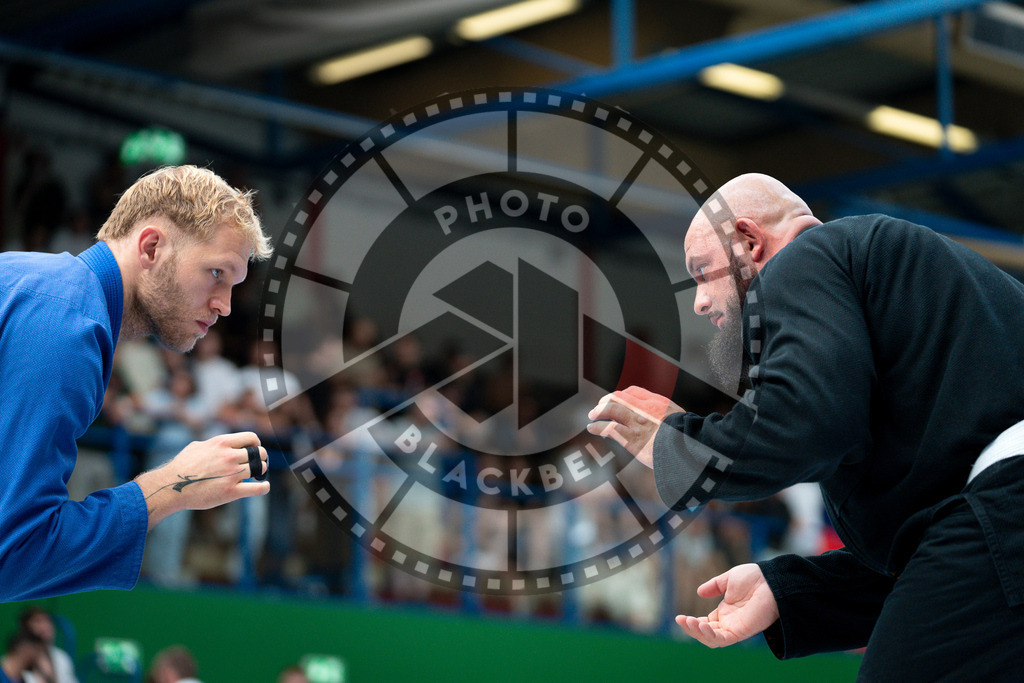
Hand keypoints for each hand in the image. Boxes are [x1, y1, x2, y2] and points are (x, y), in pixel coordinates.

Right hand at [136, 431, 269, 528]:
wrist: (171, 487)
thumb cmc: (181, 467)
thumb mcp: (196, 446)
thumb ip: (213, 444)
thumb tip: (222, 445)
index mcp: (222, 443)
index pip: (251, 438)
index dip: (256, 443)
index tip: (254, 449)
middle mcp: (229, 456)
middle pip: (259, 453)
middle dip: (260, 458)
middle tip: (256, 464)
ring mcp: (232, 474)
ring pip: (260, 468)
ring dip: (260, 471)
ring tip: (256, 475)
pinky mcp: (231, 491)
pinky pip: (257, 488)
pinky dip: (263, 487)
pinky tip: (264, 487)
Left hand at [585, 386, 683, 467]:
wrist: (689, 446)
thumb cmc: (689, 438)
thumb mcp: (682, 420)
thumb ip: (670, 418)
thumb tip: (670, 425)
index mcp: (657, 403)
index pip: (634, 392)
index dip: (622, 395)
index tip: (617, 400)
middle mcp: (644, 409)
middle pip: (619, 397)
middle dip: (607, 400)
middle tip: (600, 406)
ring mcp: (637, 422)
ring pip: (611, 409)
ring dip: (598, 411)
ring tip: (592, 415)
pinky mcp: (631, 437)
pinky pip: (608, 428)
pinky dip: (597, 427)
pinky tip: (592, 428)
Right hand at [676, 563, 778, 647]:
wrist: (771, 579)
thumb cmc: (755, 578)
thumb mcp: (729, 579)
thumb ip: (714, 586)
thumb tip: (699, 592)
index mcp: (725, 613)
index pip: (705, 623)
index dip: (692, 623)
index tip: (680, 618)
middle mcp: (729, 623)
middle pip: (706, 634)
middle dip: (691, 629)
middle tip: (681, 620)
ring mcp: (735, 628)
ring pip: (712, 640)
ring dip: (698, 633)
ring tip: (689, 622)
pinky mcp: (742, 632)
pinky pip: (723, 640)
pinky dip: (711, 635)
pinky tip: (702, 625)